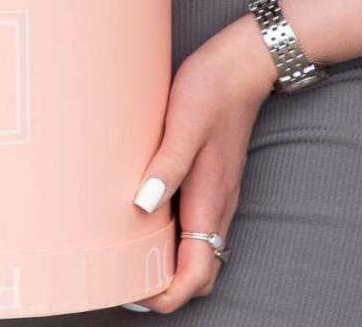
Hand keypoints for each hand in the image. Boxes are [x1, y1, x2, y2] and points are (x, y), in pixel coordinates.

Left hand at [128, 16, 276, 313]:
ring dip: (169, 264)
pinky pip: (197, 227)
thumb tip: (142, 205)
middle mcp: (217, 207)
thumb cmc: (208, 92)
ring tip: (127, 254)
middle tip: (122, 277)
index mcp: (209, 201)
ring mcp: (218, 195)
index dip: (167, 295)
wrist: (240, 66)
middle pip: (199, 272)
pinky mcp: (213, 180)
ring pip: (200, 251)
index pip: (197, 275)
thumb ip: (166, 166)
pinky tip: (145, 218)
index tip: (132, 291)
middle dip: (166, 287)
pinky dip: (175, 239)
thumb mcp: (183, 125)